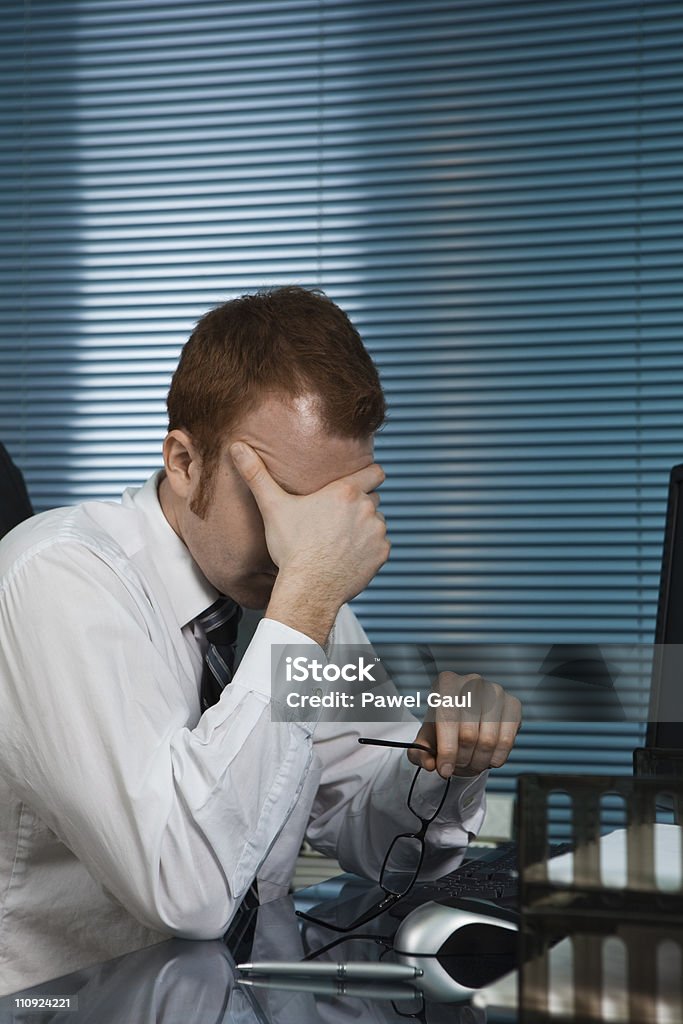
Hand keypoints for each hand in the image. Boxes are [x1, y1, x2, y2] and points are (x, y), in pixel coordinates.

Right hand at [230, 441, 389, 606]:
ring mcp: (377, 532)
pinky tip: (347, 555)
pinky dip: (369, 550)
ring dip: (364, 528)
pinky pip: (380, 546)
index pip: (375, 472)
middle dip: (360, 506)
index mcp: (346, 492)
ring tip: (340, 539)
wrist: (308, 588)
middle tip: (336, 519)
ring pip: (377, 523)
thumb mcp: (273, 507)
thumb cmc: (291, 548)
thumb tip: (237, 447)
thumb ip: (257, 475)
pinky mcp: (381, 554)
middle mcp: (367, 508)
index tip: (361, 482)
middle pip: (373, 499)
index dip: (369, 475)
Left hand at [408, 672, 521, 777]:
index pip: (447, 719)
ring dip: (478, 761)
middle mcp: (472, 681)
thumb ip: (420, 753)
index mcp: (446, 682)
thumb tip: (430, 764)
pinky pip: (507, 741)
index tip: (443, 771)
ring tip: (471, 764)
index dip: (446, 750)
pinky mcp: (513, 704)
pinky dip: (496, 758)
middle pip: (468, 733)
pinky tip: (487, 759)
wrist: (467, 719)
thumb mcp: (425, 739)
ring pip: (488, 740)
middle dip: (461, 759)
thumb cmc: (444, 727)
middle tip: (457, 767)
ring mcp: (496, 690)